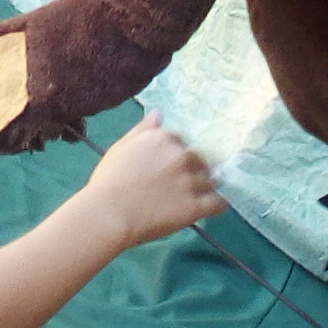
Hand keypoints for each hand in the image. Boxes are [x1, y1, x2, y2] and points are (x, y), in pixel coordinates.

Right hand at [80, 110, 221, 249]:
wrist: (108, 214)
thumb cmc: (108, 181)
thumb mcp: (121, 148)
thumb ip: (142, 130)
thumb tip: (158, 113)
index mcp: (164, 139)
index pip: (183, 142)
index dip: (180, 154)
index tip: (176, 164)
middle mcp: (181, 156)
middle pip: (201, 159)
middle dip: (198, 168)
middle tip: (191, 180)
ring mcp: (190, 181)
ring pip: (211, 179)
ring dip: (210, 184)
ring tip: (207, 191)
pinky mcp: (194, 206)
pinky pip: (216, 203)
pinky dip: (219, 204)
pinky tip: (219, 205)